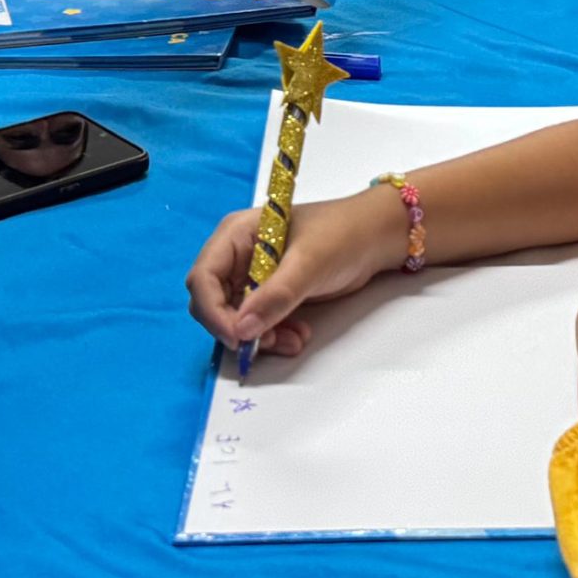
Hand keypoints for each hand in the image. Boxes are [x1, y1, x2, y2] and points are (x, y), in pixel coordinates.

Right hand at [185, 189, 410, 357]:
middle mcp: (236, 256)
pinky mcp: (269, 294)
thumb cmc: (341, 236)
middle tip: (267, 343)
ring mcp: (252, 276)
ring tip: (294, 341)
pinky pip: (258, 323)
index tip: (237, 338)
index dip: (213, 312)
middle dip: (237, 328)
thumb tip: (241, 330)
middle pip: (213, 303)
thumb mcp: (309, 264)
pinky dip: (273, 334)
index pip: (203, 278)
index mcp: (235, 235)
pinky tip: (299, 335)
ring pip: (236, 319)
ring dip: (259, 336)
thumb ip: (275, 296)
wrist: (374, 238)